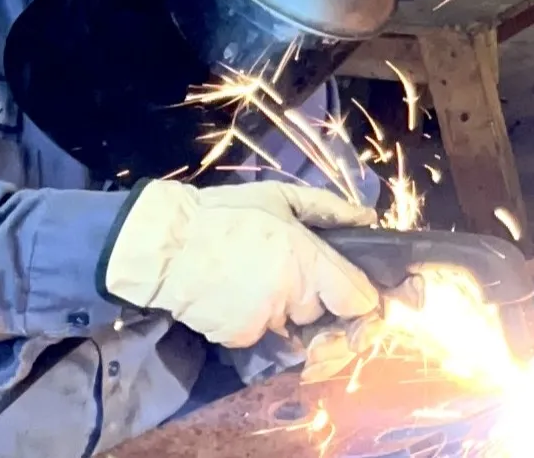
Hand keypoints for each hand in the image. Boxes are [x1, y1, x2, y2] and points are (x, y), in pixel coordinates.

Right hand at [103, 180, 382, 348]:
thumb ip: (329, 209)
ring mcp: (265, 320)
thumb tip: (368, 218)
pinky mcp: (239, 336)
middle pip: (323, 313)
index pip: (358, 300)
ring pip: (292, 325)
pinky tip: (235, 291)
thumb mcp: (280, 197)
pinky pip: (261, 333)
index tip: (361, 299)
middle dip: (314, 299)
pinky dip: (254, 319)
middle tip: (288, 272)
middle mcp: (292, 296)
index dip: (365, 303)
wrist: (165, 244)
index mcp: (308, 260)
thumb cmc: (225, 214)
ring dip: (283, 309)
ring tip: (255, 276)